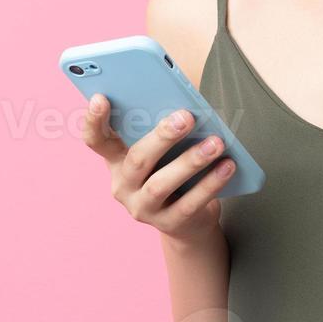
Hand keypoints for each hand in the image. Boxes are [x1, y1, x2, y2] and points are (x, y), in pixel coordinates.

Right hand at [80, 94, 236, 243]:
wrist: (189, 220)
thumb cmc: (176, 171)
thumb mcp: (166, 151)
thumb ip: (166, 129)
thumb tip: (187, 107)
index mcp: (117, 160)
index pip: (97, 140)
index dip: (94, 120)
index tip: (100, 97)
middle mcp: (123, 186)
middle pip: (137, 159)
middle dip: (162, 136)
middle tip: (187, 117)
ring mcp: (143, 208)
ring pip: (162, 184)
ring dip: (191, 161)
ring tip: (217, 142)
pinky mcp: (169, 224)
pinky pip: (189, 203)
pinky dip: (210, 183)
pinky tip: (228, 166)